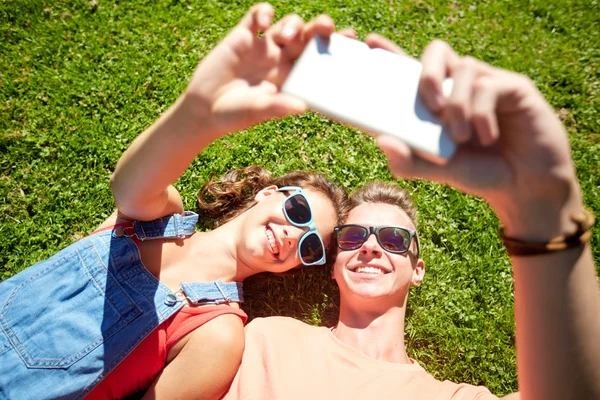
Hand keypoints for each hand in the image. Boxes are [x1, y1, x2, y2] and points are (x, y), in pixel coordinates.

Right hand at [184, 3, 334, 135]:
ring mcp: (263, 46)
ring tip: (285, 37)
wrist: (204, 109)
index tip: (351, 41)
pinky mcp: (242, 36)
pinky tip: (263, 20)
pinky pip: (256, 16)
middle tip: (326, 27)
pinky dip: (263, 13)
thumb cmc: (235, 115)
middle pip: (308, 36)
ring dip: (292, 25)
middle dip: (320, 28)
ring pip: (288, 24)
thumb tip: (302, 106)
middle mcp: (281, 59)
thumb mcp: (257, 112)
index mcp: (292, 77)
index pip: (319, 59)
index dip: (335, 48)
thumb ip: (277, 107)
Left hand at [368, 35, 583, 239]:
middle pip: (437, 52)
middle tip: (431, 107)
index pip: (411, 69)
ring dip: (457, 105)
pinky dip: (481, 114)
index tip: (371, 43)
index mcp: (438, 101)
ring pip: (462, 69)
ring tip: (461, 137)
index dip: (392, 53)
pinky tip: (487, 137)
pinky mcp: (513, 88)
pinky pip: (489, 86)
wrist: (525, 188)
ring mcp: (487, 83)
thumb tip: (380, 140)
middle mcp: (460, 86)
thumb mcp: (440, 172)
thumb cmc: (480, 174)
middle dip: (426, 74)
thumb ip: (410, 161)